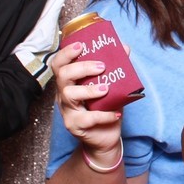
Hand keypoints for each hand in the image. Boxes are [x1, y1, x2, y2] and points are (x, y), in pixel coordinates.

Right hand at [51, 42, 122, 165]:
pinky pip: (87, 118)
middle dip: (82, 68)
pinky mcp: (75, 126)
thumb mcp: (111, 87)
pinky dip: (104, 115)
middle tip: (101, 67)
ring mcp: (67, 111)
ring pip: (70, 95)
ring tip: (106, 88)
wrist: (104, 137)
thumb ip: (115, 68)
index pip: (59, 64)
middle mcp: (64, 95)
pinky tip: (116, 113)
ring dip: (89, 90)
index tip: (81, 45)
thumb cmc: (105, 108)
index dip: (66, 53)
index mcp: (70, 82)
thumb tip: (124, 47)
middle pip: (63, 76)